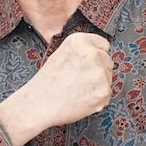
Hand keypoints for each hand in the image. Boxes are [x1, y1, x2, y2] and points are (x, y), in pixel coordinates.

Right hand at [0, 31, 114, 145]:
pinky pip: (107, 94)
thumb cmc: (45, 83)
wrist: (37, 105)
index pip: (103, 44)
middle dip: (98, 70)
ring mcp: (99, 72)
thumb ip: (80, 51)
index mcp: (79, 41)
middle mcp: (91, 53)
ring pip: (108, 78)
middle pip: (108, 61)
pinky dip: (97, 99)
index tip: (89, 64)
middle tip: (79, 80)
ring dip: (98, 85)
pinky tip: (81, 99)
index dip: (96, 55)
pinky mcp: (103, 90)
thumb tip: (98, 55)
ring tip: (78, 90)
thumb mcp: (60, 55)